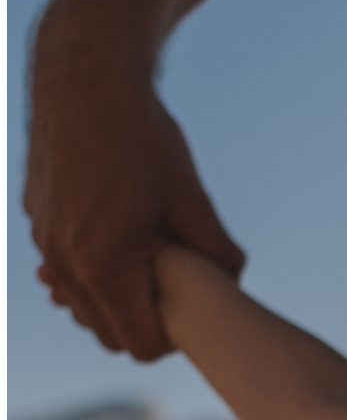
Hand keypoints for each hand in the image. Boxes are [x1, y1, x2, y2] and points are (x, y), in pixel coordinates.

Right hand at [25, 28, 244, 361]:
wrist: (84, 74)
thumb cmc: (141, 134)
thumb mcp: (190, 196)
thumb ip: (216, 251)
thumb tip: (235, 281)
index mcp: (104, 266)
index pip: (142, 346)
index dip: (174, 337)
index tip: (192, 309)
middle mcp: (65, 262)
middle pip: (109, 336)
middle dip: (143, 324)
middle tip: (174, 291)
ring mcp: (45, 241)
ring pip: (82, 306)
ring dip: (114, 299)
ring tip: (148, 264)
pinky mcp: (37, 219)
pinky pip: (65, 270)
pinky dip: (91, 270)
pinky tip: (119, 238)